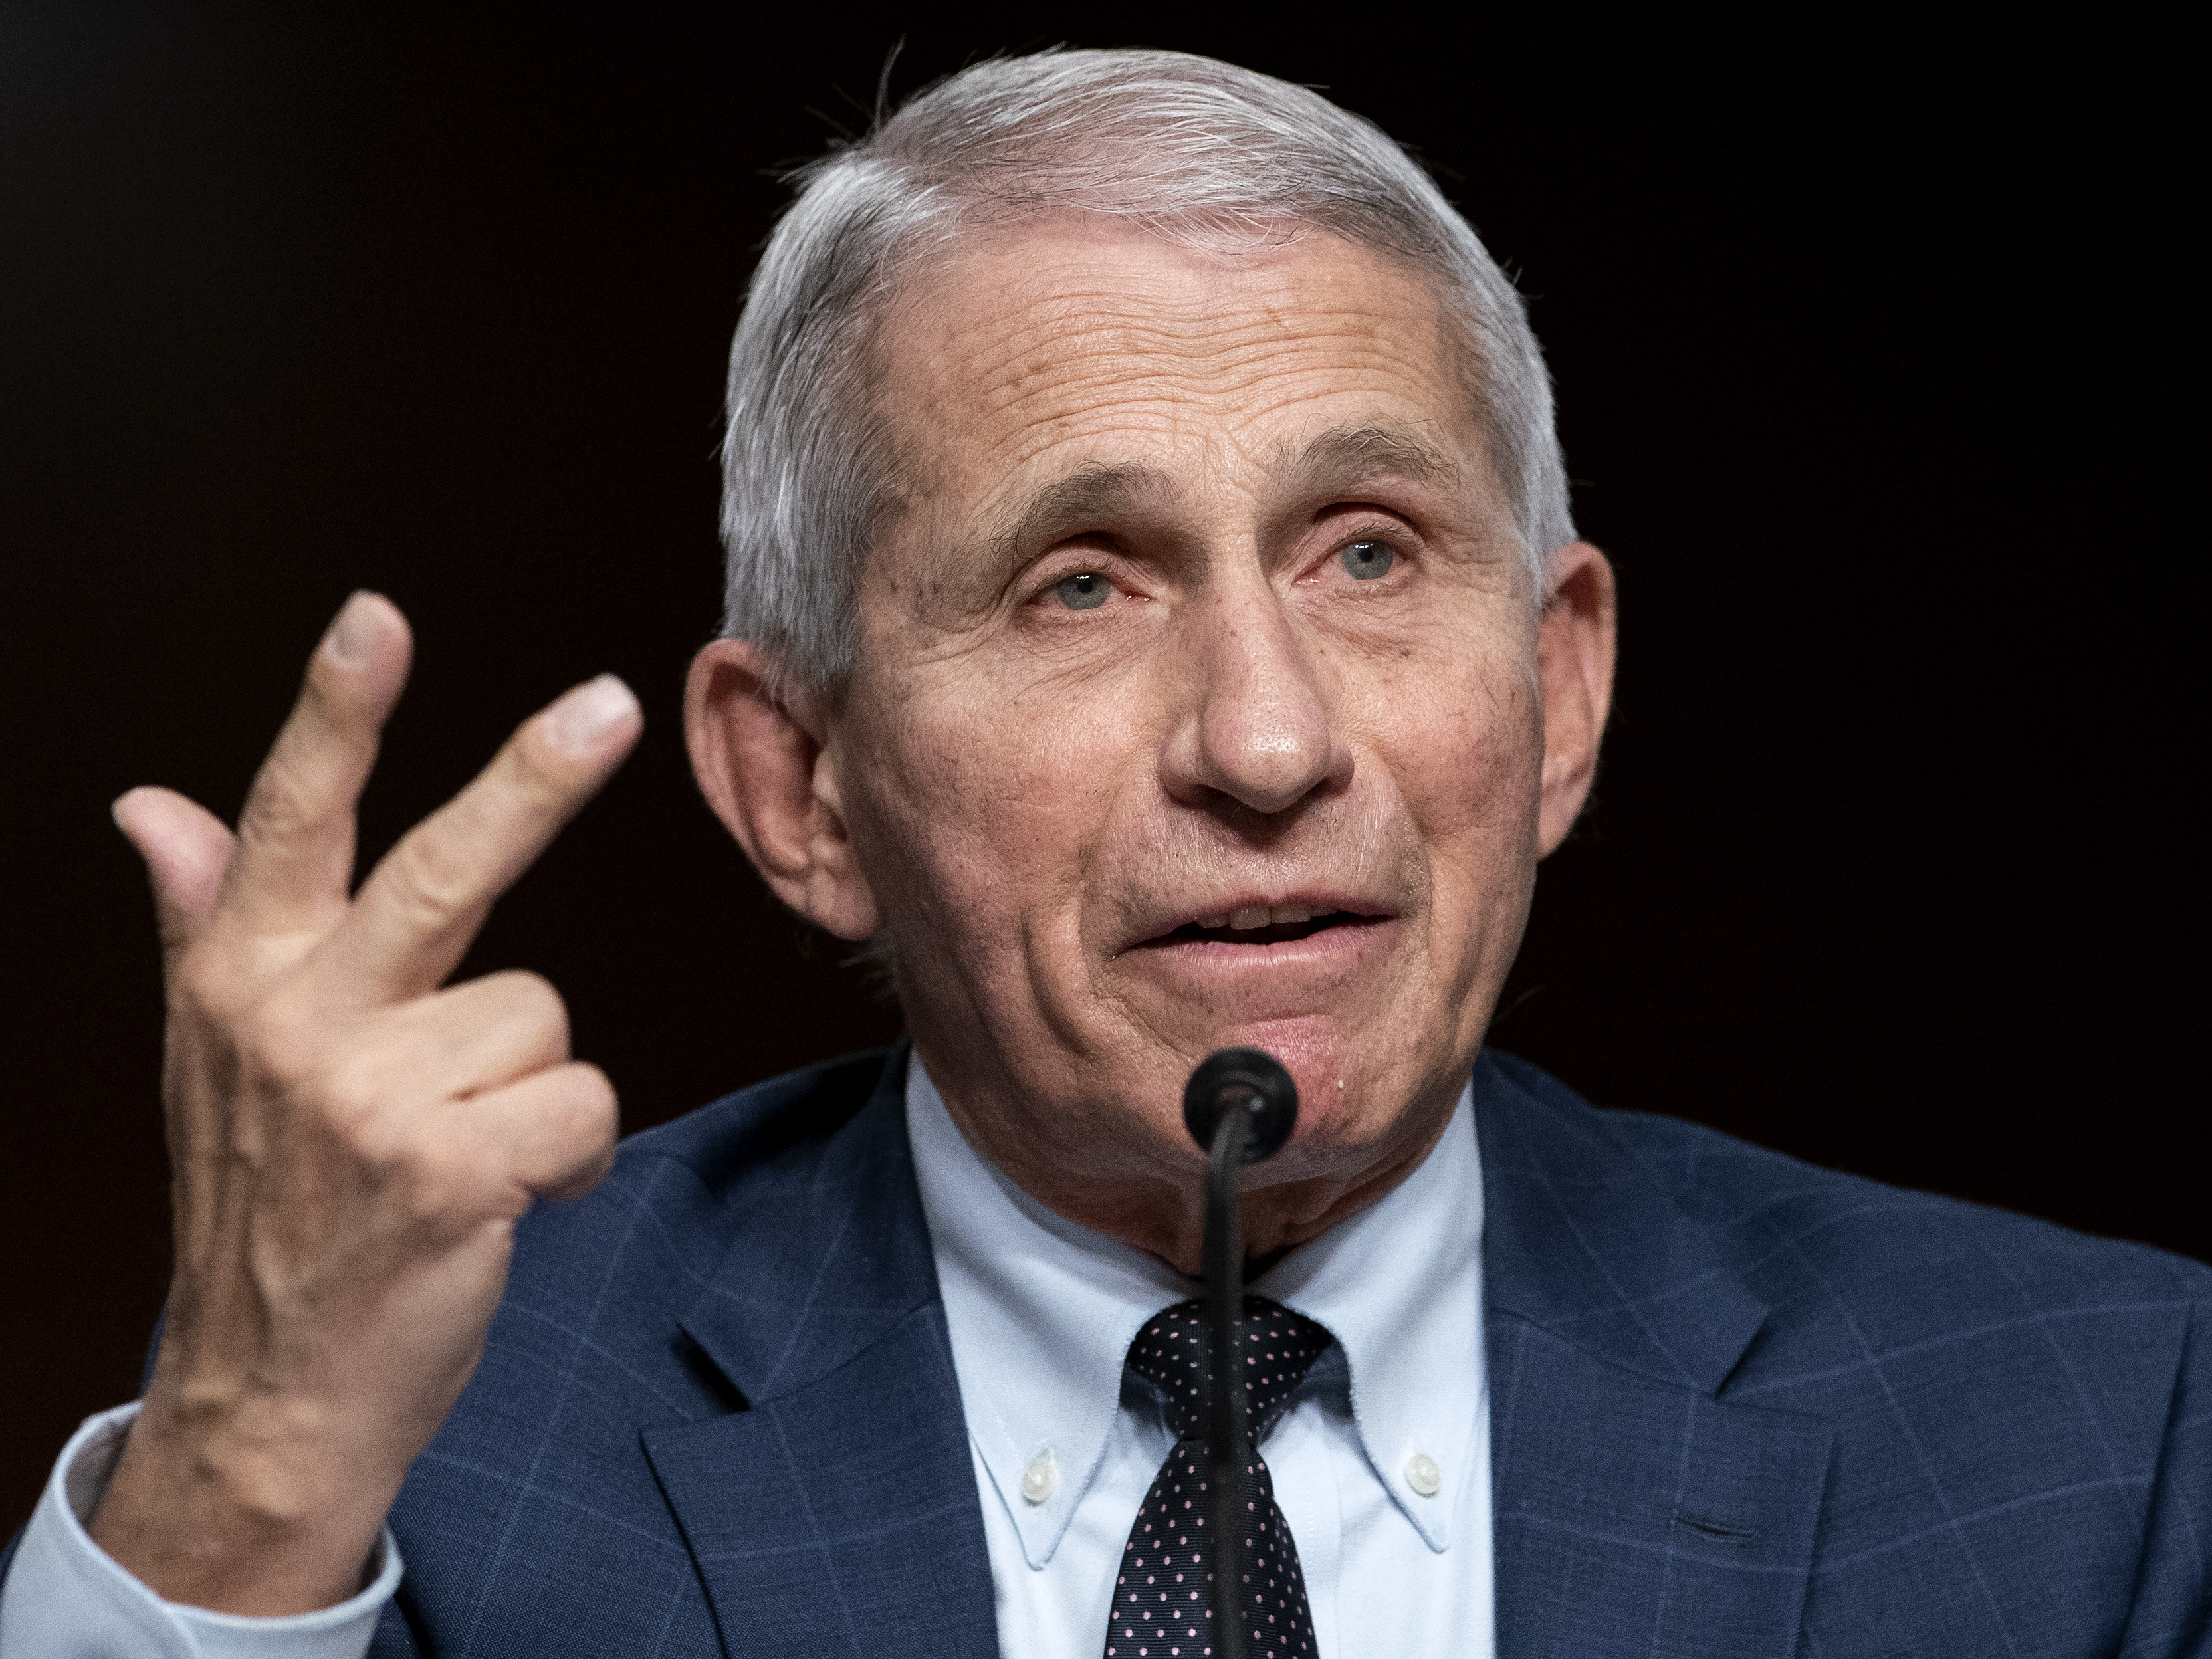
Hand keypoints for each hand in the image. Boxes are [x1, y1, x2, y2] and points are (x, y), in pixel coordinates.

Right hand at [87, 593, 641, 1614]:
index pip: (289, 819)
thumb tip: (151, 805)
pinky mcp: (447, 1172)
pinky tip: (505, 1198)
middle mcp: (293, 1023)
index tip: (375, 616)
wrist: (270, 1393)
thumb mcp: (211, 1059)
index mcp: (238, 977)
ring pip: (541, 1015)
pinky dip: (569, 1155)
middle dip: (533, 781)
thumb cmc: (268, 1208)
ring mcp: (367, 1100)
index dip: (335, 712)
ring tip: (466, 1149)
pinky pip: (580, 1105)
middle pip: (439, 870)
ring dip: (533, 1086)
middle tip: (611, 704)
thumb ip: (200, 919)